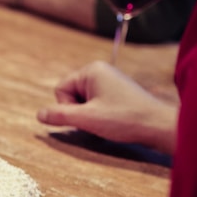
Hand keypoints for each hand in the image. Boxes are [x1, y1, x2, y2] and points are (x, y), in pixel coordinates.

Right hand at [37, 61, 177, 154]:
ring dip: (88, 114)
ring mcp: (110, 81)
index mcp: (92, 70)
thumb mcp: (86, 119)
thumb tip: (38, 115)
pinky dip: (98, 114)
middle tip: (97, 119)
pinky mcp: (117, 92)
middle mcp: (100, 70)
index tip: (86, 116)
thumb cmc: (125, 119)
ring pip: (82, 100)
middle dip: (78, 110)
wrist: (158, 126)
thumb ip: (59, 116)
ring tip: (107, 120)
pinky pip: (95, 102)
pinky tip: (112, 119)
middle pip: (70, 93)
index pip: (60, 88)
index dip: (67, 107)